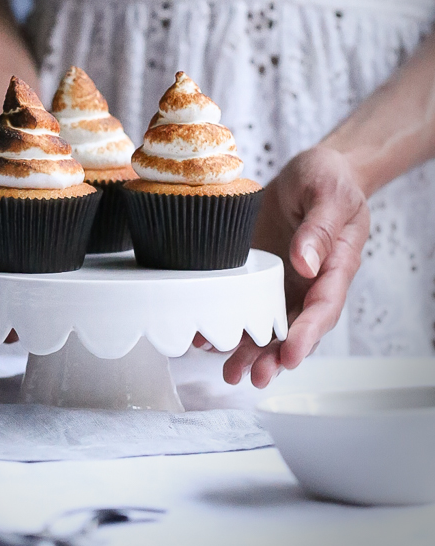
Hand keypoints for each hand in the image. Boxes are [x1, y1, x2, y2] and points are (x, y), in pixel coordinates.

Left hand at [196, 145, 370, 387]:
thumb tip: (305, 263)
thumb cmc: (329, 179)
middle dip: (275, 357)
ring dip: (251, 352)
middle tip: (254, 376)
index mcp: (336, 266)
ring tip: (230, 373)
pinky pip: (247, 306)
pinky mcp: (261, 274)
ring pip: (270, 326)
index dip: (307, 334)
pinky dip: (230, 326)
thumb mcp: (329, 194)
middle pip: (296, 329)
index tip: (291, 355)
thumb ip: (320, 228)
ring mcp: (285, 281)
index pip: (324, 307)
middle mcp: (311, 281)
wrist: (313, 169)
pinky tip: (208, 341)